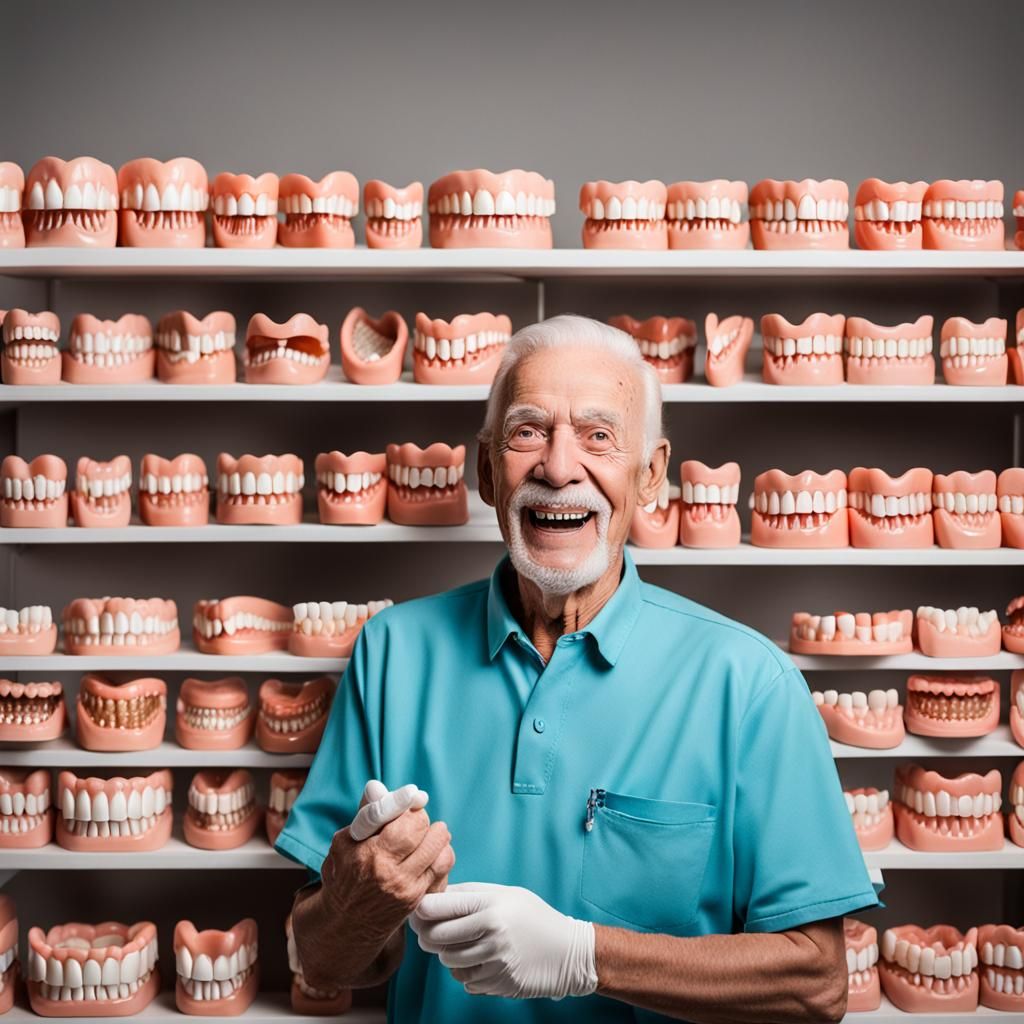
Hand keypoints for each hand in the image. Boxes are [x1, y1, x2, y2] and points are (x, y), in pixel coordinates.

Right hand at [319, 780, 455, 944]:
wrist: (346, 925)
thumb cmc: (345, 875)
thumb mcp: (345, 843)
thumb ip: (366, 814)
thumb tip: (377, 786)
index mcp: (360, 851)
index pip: (382, 815)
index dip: (401, 800)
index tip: (414, 793)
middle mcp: (381, 868)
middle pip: (416, 826)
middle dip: (419, 817)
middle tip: (415, 818)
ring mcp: (402, 886)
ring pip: (435, 845)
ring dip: (437, 832)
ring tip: (432, 831)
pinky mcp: (416, 898)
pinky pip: (442, 865)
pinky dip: (442, 852)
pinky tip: (435, 851)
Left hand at [410, 882, 596, 999]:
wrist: (568, 952)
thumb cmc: (534, 917)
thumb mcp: (506, 894)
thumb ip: (470, 893)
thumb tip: (433, 895)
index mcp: (492, 905)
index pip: (440, 907)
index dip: (421, 909)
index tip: (417, 910)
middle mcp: (492, 933)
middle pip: (436, 937)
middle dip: (427, 934)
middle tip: (429, 930)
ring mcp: (494, 961)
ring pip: (447, 961)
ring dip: (447, 954)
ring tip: (461, 944)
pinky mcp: (497, 983)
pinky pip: (464, 980)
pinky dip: (465, 972)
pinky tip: (480, 960)